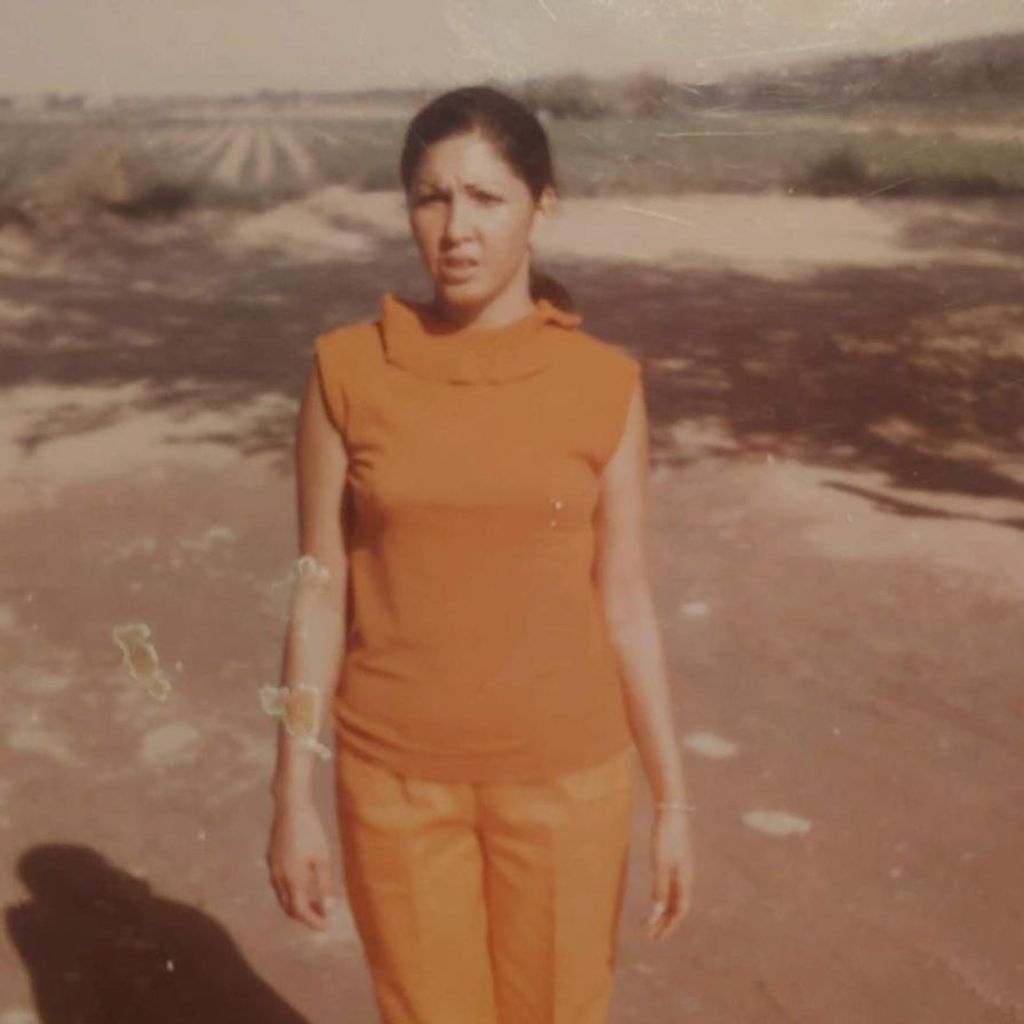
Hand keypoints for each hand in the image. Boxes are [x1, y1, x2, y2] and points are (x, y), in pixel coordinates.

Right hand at [266, 797, 332, 930]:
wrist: (291, 808)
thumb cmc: (311, 831)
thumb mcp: (322, 859)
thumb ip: (324, 885)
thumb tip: (328, 909)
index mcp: (292, 880)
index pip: (300, 912)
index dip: (313, 922)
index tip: (326, 927)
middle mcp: (278, 878)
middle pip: (289, 908)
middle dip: (305, 915)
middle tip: (323, 915)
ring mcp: (272, 869)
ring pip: (283, 897)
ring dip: (297, 904)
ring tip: (316, 901)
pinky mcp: (271, 859)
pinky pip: (279, 884)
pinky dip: (291, 891)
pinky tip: (304, 883)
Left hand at [644, 806, 693, 939]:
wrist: (672, 811)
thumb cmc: (665, 837)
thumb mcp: (660, 864)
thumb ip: (659, 888)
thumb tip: (657, 913)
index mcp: (684, 880)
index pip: (679, 912)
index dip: (668, 927)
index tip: (655, 938)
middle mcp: (685, 878)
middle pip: (678, 908)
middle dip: (665, 923)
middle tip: (650, 935)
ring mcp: (682, 870)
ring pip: (675, 898)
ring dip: (664, 912)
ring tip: (652, 922)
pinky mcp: (676, 862)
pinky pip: (672, 887)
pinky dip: (664, 898)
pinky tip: (657, 899)